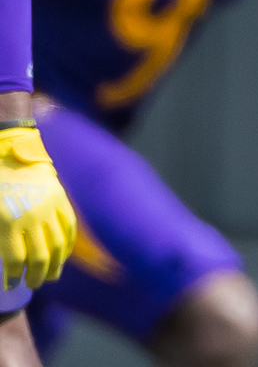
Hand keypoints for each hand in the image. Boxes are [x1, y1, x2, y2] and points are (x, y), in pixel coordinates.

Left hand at [0, 127, 74, 288]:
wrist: (9, 154)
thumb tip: (6, 261)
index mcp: (8, 222)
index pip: (15, 260)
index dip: (14, 277)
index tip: (12, 284)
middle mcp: (31, 217)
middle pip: (39, 257)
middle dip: (36, 276)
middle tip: (33, 285)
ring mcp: (49, 208)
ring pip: (57, 245)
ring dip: (55, 265)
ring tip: (50, 277)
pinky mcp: (60, 200)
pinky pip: (69, 228)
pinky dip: (68, 245)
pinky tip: (63, 256)